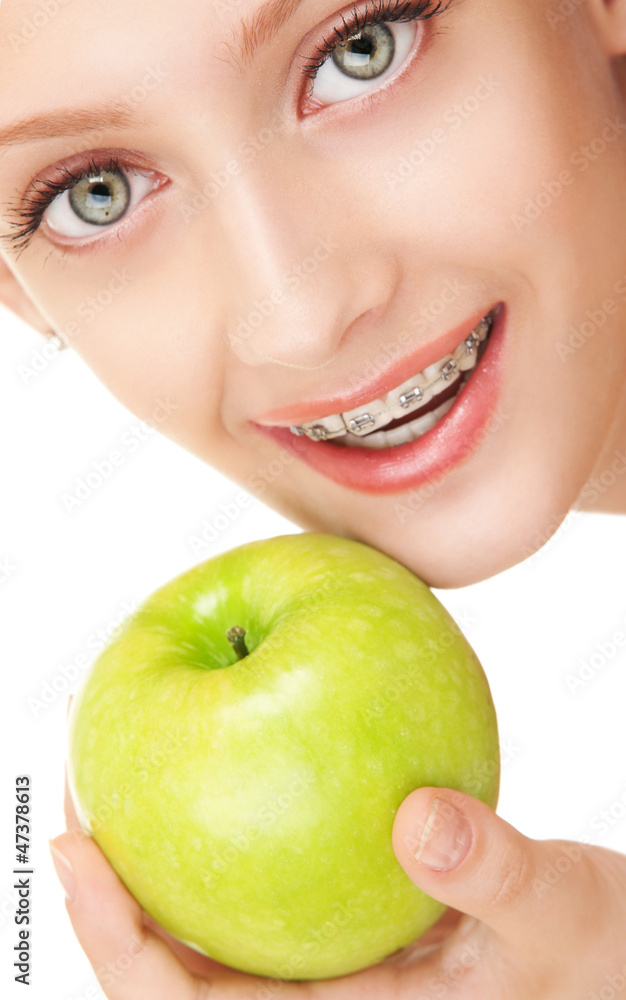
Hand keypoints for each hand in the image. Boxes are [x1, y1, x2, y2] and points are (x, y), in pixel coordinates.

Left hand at [49, 775, 625, 998]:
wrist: (615, 955)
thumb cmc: (598, 960)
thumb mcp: (561, 916)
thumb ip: (496, 874)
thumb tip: (420, 822)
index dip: (116, 940)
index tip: (74, 847)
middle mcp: (321, 999)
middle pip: (177, 964)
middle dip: (113, 886)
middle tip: (81, 783)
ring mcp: (334, 956)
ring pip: (217, 919)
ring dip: (162, 850)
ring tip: (130, 764)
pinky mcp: (356, 915)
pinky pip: (273, 877)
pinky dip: (236, 815)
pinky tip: (235, 750)